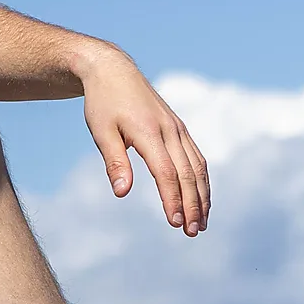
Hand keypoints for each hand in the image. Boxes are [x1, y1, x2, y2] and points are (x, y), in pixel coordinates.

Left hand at [81, 52, 210, 235]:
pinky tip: (201, 199)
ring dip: (202, 196)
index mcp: (149, 132)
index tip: (175, 223)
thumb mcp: (100, 131)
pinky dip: (202, 181)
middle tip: (192, 232)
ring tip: (201, 223)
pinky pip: (197, 158)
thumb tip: (122, 192)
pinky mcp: (179, 129)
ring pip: (198, 167)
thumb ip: (114, 161)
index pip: (167, 173)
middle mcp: (169, 130)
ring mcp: (177, 128)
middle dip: (193, 205)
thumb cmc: (103, 103)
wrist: (113, 71)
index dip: (172, 199)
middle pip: (188, 173)